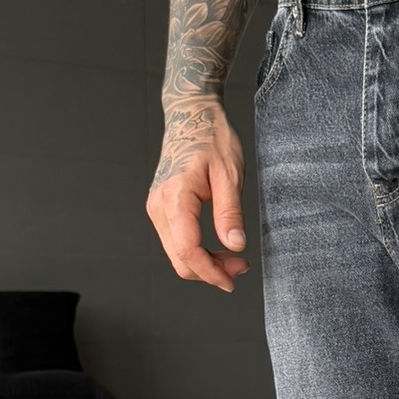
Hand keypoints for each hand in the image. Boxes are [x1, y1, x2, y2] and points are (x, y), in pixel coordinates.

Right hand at [147, 98, 250, 291]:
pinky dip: (196, 251)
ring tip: (234, 257)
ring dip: (204, 263)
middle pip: (180, 259)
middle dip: (210, 271)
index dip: (210, 273)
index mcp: (176, 197)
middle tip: (242, 266)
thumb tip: (235, 246)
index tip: (232, 282)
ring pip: (176, 254)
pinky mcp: (161, 208)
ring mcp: (157, 208)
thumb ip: (230, 212)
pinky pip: (176, 241)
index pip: (188, 250)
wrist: (191, 115)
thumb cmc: (212, 139)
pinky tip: (218, 247)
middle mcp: (159, 206)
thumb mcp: (230, 174)